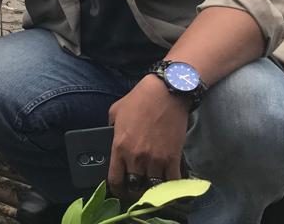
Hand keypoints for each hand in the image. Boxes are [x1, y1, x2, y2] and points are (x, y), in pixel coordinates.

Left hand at [107, 75, 188, 201]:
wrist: (165, 93)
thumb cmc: (138, 100)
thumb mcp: (115, 111)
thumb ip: (111, 128)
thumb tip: (112, 135)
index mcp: (119, 146)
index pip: (114, 179)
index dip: (116, 188)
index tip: (119, 189)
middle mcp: (136, 157)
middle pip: (134, 185)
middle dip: (135, 188)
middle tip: (138, 187)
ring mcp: (155, 159)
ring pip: (153, 186)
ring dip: (153, 187)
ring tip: (154, 184)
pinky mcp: (173, 158)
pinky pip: (172, 181)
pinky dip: (171, 185)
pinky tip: (169, 182)